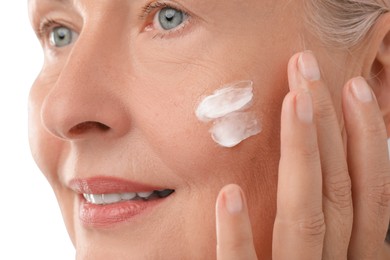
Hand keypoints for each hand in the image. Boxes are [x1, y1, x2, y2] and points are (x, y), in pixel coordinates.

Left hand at [215, 51, 389, 258]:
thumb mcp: (329, 253)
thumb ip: (331, 219)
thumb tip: (333, 162)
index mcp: (356, 257)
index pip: (368, 191)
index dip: (367, 137)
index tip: (352, 86)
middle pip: (338, 190)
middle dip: (329, 125)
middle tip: (309, 69)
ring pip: (304, 218)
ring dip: (300, 156)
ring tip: (292, 102)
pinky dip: (237, 235)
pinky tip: (228, 194)